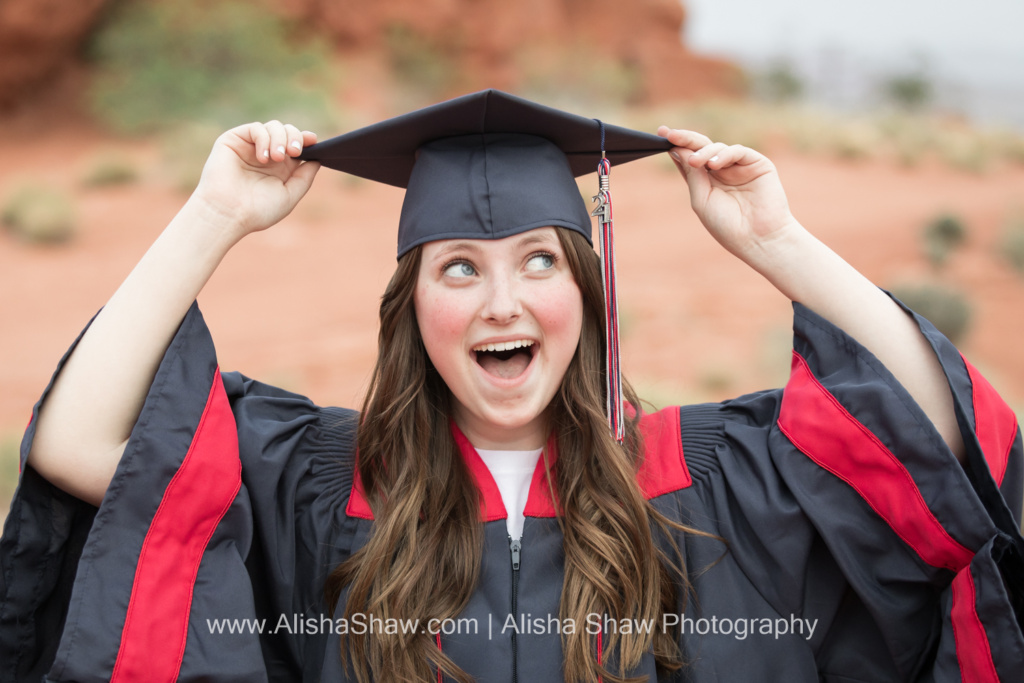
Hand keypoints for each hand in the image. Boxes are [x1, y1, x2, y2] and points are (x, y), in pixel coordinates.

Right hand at [189, 121, 320, 242]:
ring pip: (273, 127)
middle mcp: (266, 155)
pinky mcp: (234, 140)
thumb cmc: (257, 210)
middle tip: (294, 152)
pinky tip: (263, 158)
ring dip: (280, 139)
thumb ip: (304, 177)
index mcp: (280, 168)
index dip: (306, 140)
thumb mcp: (289, 195)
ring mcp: (250, 146)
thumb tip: (317, 159)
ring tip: (277, 158)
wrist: (229, 214)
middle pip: (287, 132)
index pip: (297, 146)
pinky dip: (264, 138)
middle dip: (295, 138)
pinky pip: (256, 128)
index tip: (313, 140)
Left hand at [657, 127, 798, 262]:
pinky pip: (737, 151)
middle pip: (701, 148)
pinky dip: (724, 154)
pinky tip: (714, 164)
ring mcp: (740, 166)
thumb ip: (692, 175)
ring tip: (695, 161)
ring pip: (717, 148)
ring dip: (704, 152)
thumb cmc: (728, 225)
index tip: (661, 135)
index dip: (677, 147)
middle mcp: (723, 171)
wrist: (758, 239)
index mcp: (707, 182)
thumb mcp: (702, 200)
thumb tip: (677, 150)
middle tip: (671, 134)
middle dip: (686, 139)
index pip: (689, 159)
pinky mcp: (757, 163)